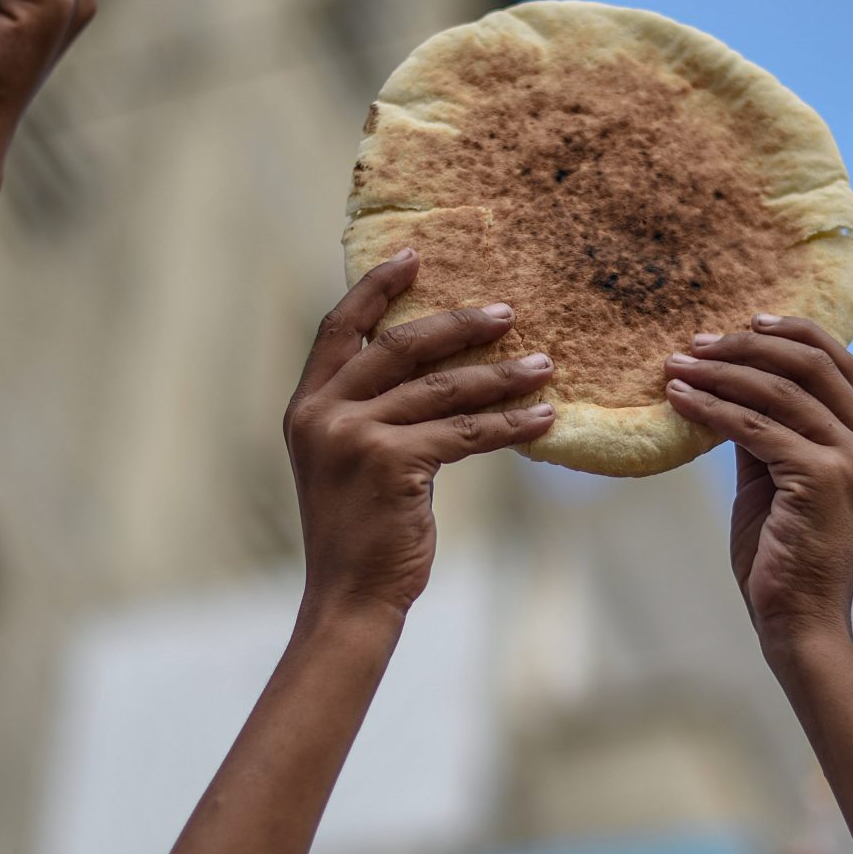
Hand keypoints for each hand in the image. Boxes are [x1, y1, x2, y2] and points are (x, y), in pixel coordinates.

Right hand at [284, 250, 554, 619]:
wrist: (350, 596)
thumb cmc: (359, 532)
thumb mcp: (345, 461)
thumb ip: (369, 413)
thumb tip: (432, 368)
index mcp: (307, 407)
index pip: (340, 329)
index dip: (376, 289)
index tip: (413, 256)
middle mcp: (325, 414)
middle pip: (400, 346)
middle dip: (458, 324)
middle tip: (507, 311)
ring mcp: (356, 437)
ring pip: (444, 389)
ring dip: (501, 375)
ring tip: (545, 364)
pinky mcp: (394, 463)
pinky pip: (466, 432)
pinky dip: (510, 423)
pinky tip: (543, 416)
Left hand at [663, 315, 852, 648]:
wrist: (800, 625)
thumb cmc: (782, 560)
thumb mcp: (775, 484)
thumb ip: (765, 435)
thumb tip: (728, 385)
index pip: (840, 364)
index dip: (797, 332)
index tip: (749, 319)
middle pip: (812, 364)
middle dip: (750, 343)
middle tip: (698, 340)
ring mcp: (851, 463)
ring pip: (780, 391)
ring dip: (721, 371)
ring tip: (676, 365)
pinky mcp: (821, 480)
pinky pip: (756, 428)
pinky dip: (713, 408)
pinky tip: (679, 401)